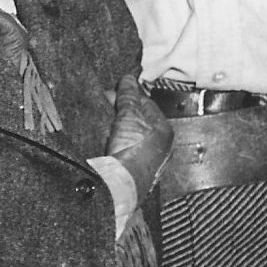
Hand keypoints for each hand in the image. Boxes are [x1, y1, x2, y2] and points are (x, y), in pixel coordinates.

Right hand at [106, 74, 172, 195]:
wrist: (120, 186)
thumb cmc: (132, 151)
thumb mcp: (129, 116)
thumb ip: (128, 96)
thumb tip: (128, 79)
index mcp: (164, 131)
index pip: (147, 104)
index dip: (129, 95)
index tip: (114, 91)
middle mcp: (158, 146)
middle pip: (137, 120)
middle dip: (120, 111)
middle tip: (105, 104)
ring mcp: (144, 160)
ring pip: (128, 135)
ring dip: (114, 126)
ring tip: (102, 121)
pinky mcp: (130, 170)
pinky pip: (120, 149)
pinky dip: (111, 141)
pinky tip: (102, 139)